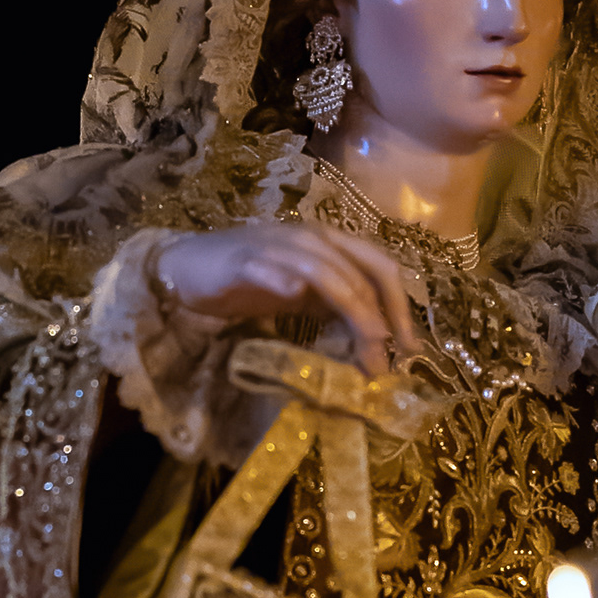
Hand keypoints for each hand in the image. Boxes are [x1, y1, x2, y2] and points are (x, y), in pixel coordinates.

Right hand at [152, 223, 418, 375]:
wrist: (189, 268)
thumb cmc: (250, 281)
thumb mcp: (305, 295)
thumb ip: (337, 306)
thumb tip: (376, 340)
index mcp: (330, 243)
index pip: (380, 266)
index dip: (401, 306)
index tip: (409, 349)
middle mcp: (310, 238)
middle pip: (361, 270)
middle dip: (380, 316)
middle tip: (386, 359)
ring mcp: (276, 246)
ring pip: (325, 271)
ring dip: (351, 308)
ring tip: (365, 344)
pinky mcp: (242, 259)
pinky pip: (268, 266)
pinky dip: (284, 278)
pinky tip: (295, 294)